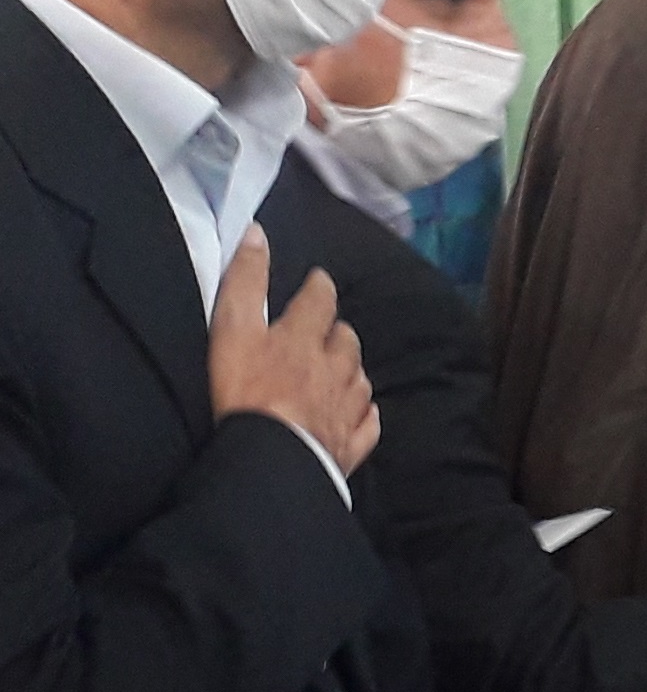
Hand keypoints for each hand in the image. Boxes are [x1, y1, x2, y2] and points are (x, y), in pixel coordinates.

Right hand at [209, 228, 380, 475]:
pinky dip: (364, 414)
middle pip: (346, 341)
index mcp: (306, 338)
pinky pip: (367, 424)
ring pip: (359, 379)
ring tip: (339, 370)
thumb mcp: (233, 330)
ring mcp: (347, 408)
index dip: (320, 288)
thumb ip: (245, 283)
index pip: (320, 301)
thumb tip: (257, 232)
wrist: (273, 458)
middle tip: (325, 331)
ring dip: (350, 370)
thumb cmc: (246, 392)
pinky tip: (360, 413)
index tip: (318, 281)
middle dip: (337, 331)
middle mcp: (336, 368)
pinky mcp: (351, 443)